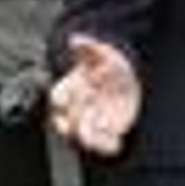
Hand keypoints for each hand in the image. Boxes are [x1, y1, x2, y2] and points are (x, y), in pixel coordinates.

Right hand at [49, 34, 140, 155]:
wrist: (126, 79)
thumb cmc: (110, 65)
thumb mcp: (102, 52)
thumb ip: (88, 46)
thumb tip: (75, 39)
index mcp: (71, 88)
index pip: (58, 97)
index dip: (64, 99)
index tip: (78, 94)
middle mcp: (77, 108)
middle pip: (67, 121)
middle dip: (77, 120)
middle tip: (93, 114)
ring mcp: (89, 121)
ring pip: (81, 137)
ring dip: (91, 137)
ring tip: (105, 130)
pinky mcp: (104, 132)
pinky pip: (101, 145)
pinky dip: (107, 146)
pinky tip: (117, 142)